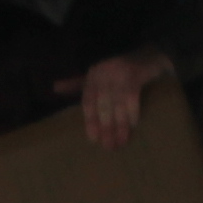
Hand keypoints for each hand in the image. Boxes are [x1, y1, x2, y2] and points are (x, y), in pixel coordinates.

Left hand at [55, 48, 170, 149]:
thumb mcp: (96, 74)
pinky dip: (133, 112)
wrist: (148, 55)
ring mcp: (119, 73)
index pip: (88, 102)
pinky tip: (134, 125)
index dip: (90, 121)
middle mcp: (103, 73)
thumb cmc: (119, 68)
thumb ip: (76, 83)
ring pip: (117, 105)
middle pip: (102, 106)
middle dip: (106, 128)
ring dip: (120, 126)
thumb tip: (54, 87)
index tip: (93, 139)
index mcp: (92, 75)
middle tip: (109, 147)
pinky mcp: (135, 74)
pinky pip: (132, 98)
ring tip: (122, 142)